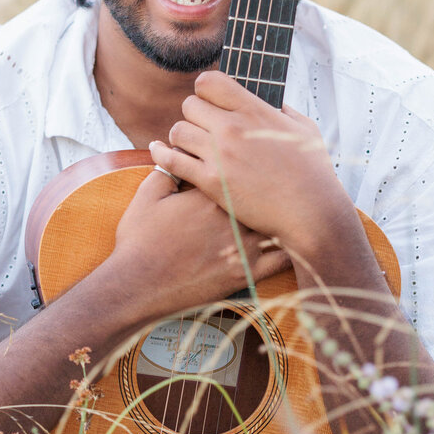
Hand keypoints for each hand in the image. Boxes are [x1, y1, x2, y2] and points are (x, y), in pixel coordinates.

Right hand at [105, 167, 288, 326]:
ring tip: (292, 209)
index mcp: (211, 193)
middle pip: (263, 195)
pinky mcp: (246, 273)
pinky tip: (296, 240)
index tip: (243, 172)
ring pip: (278, 223)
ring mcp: (242, 246)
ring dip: (284, 216)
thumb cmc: (139, 240)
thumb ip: (166, 168)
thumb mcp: (147, 195)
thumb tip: (170, 149)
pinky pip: (282, 260)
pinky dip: (291, 249)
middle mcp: (233, 216)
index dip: (242, 170)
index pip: (238, 171)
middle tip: (276, 186)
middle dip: (268, 190)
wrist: (138, 284)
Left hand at [148, 69, 357, 263]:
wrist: (310, 213)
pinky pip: (172, 161)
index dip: (206, 89)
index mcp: (254, 110)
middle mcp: (232, 129)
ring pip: (178, 131)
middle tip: (202, 127)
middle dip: (195, 114)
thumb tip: (269, 100)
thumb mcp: (304, 129)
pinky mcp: (210, 182)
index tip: (211, 101)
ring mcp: (219, 156)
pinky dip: (163, 155)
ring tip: (192, 144)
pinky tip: (160, 152)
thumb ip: (281, 110)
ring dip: (182, 137)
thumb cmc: (312, 172)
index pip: (209, 81)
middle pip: (189, 105)